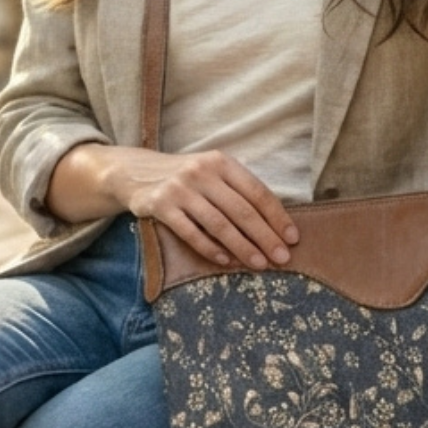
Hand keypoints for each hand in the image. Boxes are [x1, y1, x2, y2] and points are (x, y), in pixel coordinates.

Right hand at [47, 144, 298, 268]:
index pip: (257, 191)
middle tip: (282, 258)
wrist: (135, 172)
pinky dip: (210, 248)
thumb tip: (274, 224)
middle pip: (241, 210)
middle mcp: (202, 172)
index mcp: (221, 162)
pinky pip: (191, 232)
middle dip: (265, 236)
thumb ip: (237, 191)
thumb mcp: (212, 173)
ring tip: (259, 264)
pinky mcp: (161, 205)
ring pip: (219, 223)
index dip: (277, 216)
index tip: (292, 238)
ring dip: (242, 247)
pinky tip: (226, 261)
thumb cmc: (186, 178)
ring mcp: (180, 189)